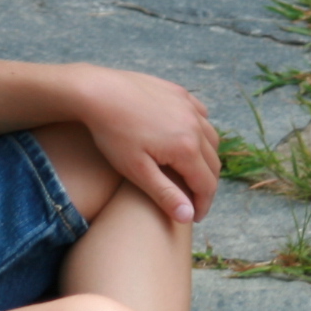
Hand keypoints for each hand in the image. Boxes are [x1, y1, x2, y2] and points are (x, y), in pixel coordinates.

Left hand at [71, 67, 220, 224]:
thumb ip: (165, 194)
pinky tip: (190, 139)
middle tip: (193, 200)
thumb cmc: (112, 134)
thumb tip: (188, 216)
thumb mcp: (136, 170)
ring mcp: (189, 106)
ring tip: (193, 173)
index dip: (203, 205)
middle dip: (206, 185)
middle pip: (213, 163)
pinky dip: (201, 131)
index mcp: (186, 148)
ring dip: (207, 158)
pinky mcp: (180, 93)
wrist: (97, 92)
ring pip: (211, 138)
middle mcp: (195, 125)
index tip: (194, 218)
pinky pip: (202, 115)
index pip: (206, 184)